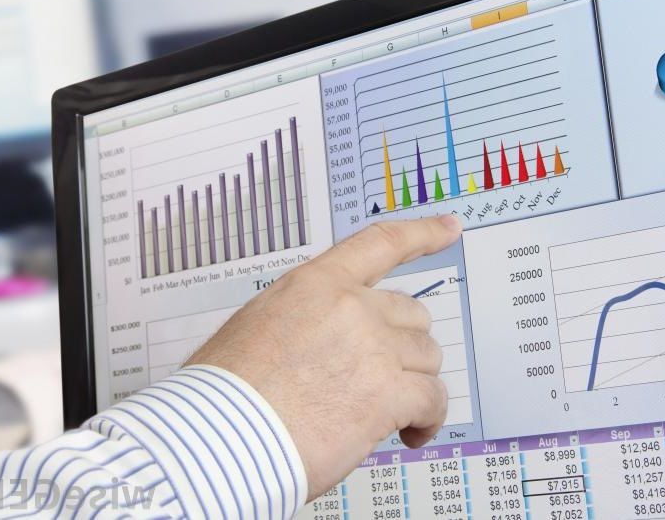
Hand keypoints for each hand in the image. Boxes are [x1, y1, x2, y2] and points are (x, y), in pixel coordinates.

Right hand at [186, 215, 462, 499]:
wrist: (215, 437)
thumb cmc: (224, 393)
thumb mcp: (260, 325)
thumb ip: (309, 318)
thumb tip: (330, 338)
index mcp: (316, 284)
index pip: (381, 244)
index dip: (422, 233)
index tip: (449, 228)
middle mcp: (351, 307)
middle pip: (412, 315)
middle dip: (403, 348)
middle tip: (383, 379)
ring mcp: (373, 348)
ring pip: (426, 358)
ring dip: (415, 386)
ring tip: (393, 415)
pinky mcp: (387, 393)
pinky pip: (433, 399)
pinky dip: (428, 419)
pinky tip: (410, 433)